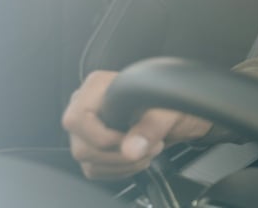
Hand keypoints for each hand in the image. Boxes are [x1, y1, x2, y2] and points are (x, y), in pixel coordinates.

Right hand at [61, 70, 212, 179]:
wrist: (181, 113)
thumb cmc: (173, 102)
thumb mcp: (169, 110)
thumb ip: (151, 126)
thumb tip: (131, 150)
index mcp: (98, 86)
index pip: (77, 119)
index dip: (103, 138)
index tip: (132, 139)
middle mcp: (86, 106)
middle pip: (82, 147)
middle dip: (120, 155)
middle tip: (151, 146)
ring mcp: (87, 128)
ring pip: (88, 162)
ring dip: (124, 164)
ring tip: (149, 150)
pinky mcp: (94, 147)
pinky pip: (95, 170)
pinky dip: (121, 170)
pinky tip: (139, 157)